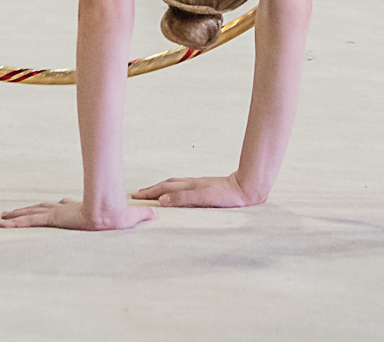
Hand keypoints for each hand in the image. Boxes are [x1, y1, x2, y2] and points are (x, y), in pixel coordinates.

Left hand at [0, 197, 152, 231]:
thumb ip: (141, 216)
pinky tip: (2, 223)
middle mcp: (64, 211)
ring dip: (16, 216)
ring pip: (31, 214)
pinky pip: (29, 221)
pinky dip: (15, 222)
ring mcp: (56, 215)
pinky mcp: (52, 219)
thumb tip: (156, 214)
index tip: (53, 207)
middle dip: (27, 211)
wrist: (108, 213)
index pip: (64, 207)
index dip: (57, 207)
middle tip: (12, 213)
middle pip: (42, 209)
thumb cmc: (117, 216)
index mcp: (79, 210)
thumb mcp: (131, 218)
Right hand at [133, 175, 259, 209]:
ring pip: (175, 185)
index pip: (164, 189)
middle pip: (167, 185)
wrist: (247, 189)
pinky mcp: (205, 188)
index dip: (150, 192)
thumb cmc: (228, 196)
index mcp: (190, 186)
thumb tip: (162, 199)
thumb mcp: (204, 198)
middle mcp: (192, 184)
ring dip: (161, 188)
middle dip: (151, 190)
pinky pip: (183, 188)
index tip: (135, 196)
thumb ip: (184, 198)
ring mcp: (198, 185)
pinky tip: (176, 193)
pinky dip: (173, 190)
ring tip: (152, 192)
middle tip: (137, 194)